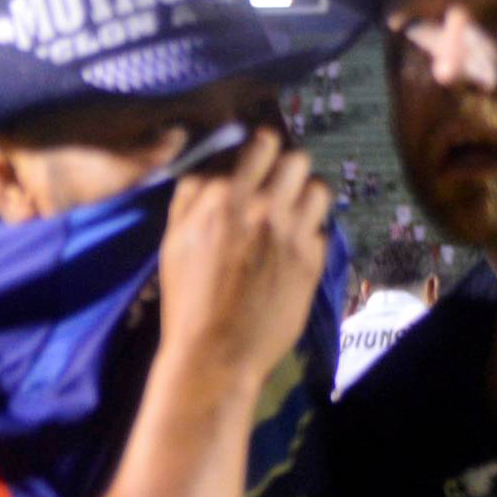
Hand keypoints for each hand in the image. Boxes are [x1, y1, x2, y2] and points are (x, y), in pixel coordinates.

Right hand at [158, 131, 333, 389]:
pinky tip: (293, 252)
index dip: (262, 149)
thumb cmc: (186, 300)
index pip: (262, 142)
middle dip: (288, 170)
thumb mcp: (173, 242)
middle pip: (298, 158)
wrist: (215, 355)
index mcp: (226, 197)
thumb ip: (191, 196)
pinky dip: (310, 235)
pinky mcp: (313, 260)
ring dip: (307, 198)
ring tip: (293, 216)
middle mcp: (265, 207)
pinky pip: (322, 229)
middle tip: (277, 190)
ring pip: (319, 187)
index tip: (258, 162)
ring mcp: (293, 233)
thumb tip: (210, 163)